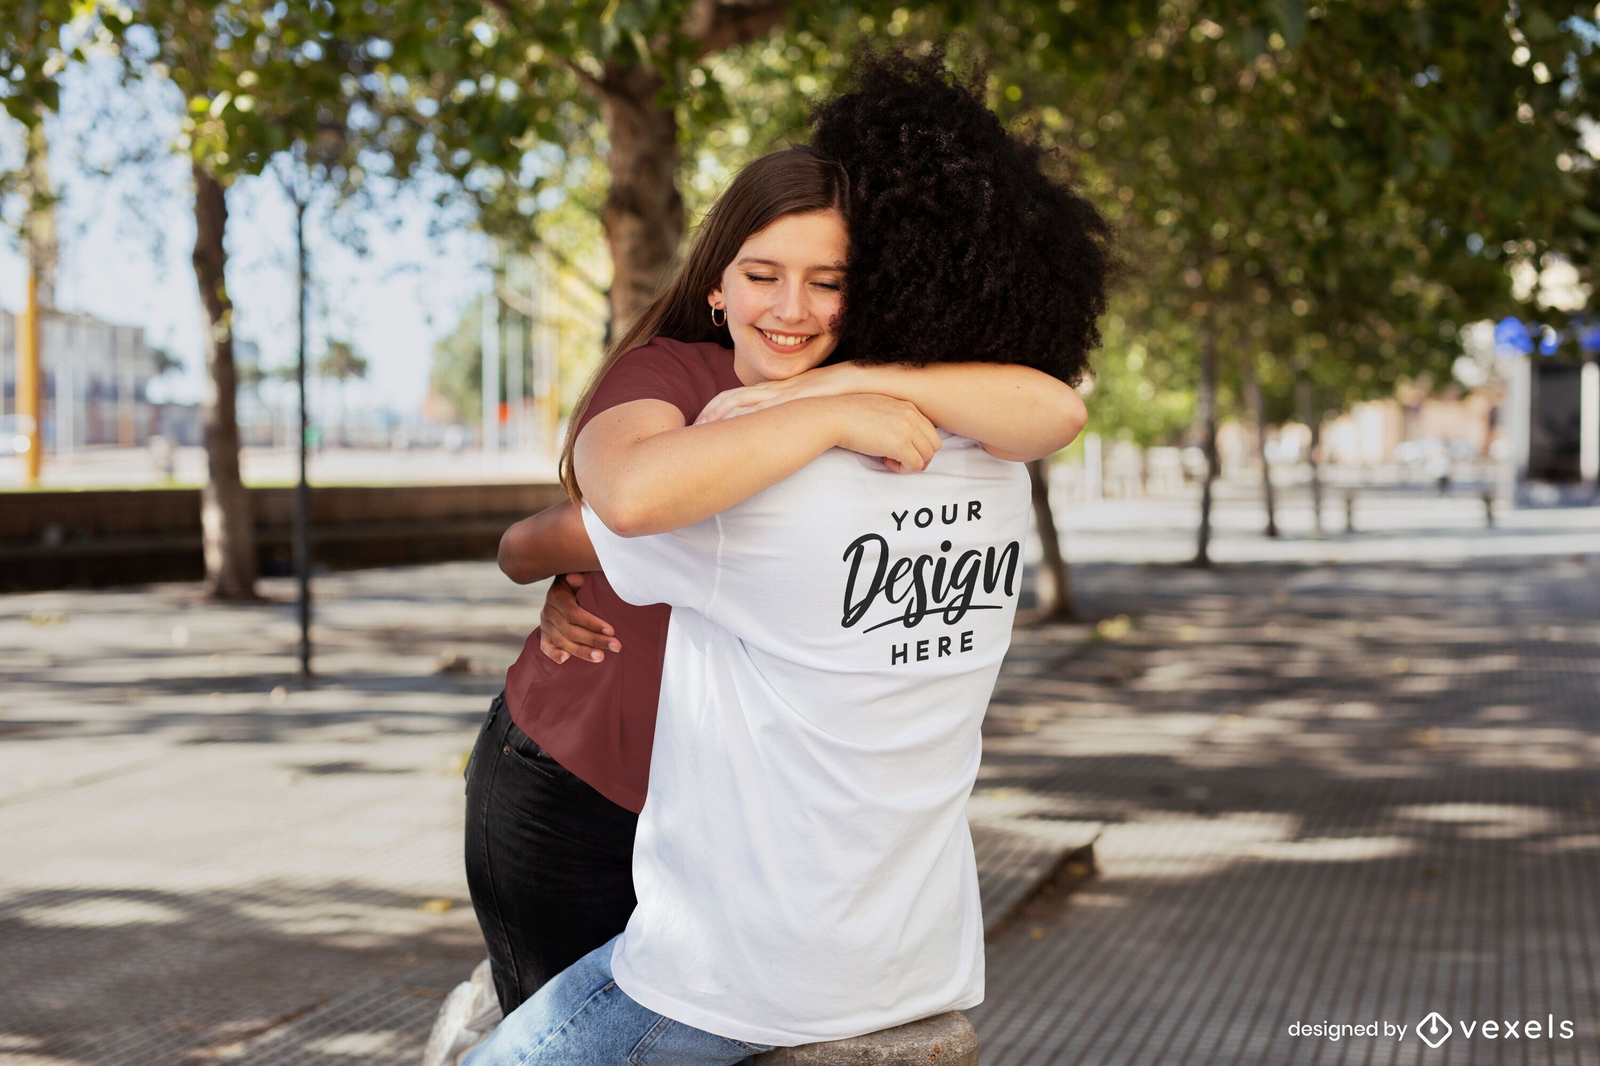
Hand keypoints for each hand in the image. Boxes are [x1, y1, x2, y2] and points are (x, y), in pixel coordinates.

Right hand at [538, 573, 620, 663]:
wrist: (566, 586)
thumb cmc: (581, 582)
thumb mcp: (581, 575)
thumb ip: (581, 577)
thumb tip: (578, 578)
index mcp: (557, 595)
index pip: (573, 613)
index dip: (592, 623)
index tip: (611, 631)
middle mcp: (548, 610)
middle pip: (570, 630)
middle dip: (594, 640)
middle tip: (616, 647)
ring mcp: (545, 624)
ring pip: (561, 641)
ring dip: (581, 651)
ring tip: (600, 657)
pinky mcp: (544, 634)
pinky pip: (545, 647)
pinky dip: (554, 654)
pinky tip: (565, 660)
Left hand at [694, 364, 846, 424]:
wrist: (861, 379)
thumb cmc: (842, 392)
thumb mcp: (813, 402)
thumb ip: (797, 412)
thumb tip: (787, 431)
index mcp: (778, 387)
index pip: (739, 394)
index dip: (717, 406)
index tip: (701, 420)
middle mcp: (776, 388)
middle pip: (733, 397)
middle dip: (710, 412)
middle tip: (691, 428)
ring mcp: (783, 393)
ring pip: (743, 403)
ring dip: (720, 417)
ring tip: (700, 431)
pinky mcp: (794, 399)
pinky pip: (763, 410)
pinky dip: (743, 419)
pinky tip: (730, 430)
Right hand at [829, 394, 940, 472]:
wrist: (833, 417)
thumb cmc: (847, 414)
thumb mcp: (877, 407)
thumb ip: (893, 417)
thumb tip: (899, 438)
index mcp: (907, 405)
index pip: (929, 429)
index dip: (918, 443)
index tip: (899, 447)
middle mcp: (911, 414)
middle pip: (934, 443)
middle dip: (920, 455)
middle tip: (899, 458)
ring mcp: (907, 429)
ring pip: (928, 455)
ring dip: (911, 462)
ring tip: (891, 459)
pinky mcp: (900, 444)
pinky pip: (915, 464)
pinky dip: (904, 469)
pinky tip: (886, 461)